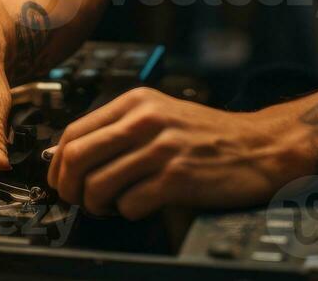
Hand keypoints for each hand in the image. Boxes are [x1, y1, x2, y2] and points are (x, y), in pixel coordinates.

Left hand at [47, 87, 305, 219]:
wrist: (260, 147)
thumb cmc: (207, 136)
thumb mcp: (159, 115)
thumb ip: (118, 129)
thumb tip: (67, 154)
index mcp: (136, 102)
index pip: (73, 132)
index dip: (58, 164)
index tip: (61, 181)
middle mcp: (145, 120)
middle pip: (76, 159)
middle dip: (68, 188)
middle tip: (79, 200)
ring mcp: (161, 149)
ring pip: (97, 186)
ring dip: (97, 205)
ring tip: (112, 206)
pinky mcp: (177, 178)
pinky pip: (129, 205)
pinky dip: (128, 213)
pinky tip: (142, 206)